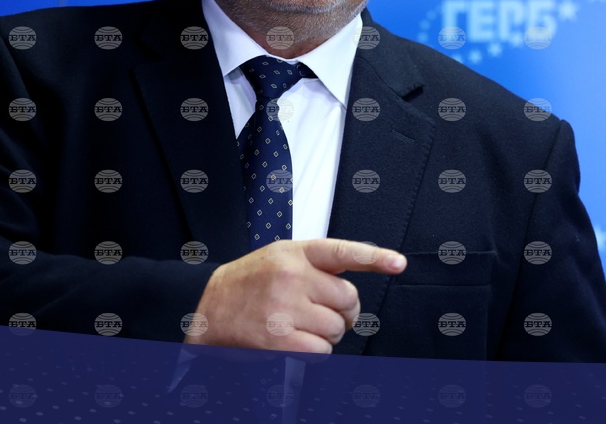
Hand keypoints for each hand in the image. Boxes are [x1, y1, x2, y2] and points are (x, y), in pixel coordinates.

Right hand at [182, 239, 405, 352]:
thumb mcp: (280, 257)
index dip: (375, 258)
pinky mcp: (279, 338)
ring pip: (336, 328)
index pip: (344, 252)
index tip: (398, 263)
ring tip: (303, 327)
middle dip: (344, 312)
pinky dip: (316, 353)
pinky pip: (321, 351)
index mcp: (295, 252)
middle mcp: (292, 276)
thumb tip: (357, 273)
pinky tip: (298, 344)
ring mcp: (285, 307)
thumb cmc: (249, 283)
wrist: (207, 309)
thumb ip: (316, 262)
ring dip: (327, 335)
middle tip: (325, 313)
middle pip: (348, 299)